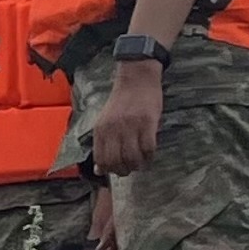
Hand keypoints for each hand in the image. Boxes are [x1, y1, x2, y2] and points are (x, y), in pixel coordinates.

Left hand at [92, 61, 164, 177]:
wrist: (136, 78)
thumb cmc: (121, 102)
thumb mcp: (105, 122)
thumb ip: (102, 144)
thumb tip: (99, 170)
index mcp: (101, 129)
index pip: (101, 159)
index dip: (109, 170)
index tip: (116, 171)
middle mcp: (113, 129)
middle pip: (116, 162)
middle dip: (124, 171)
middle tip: (130, 169)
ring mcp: (130, 126)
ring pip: (133, 158)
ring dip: (138, 165)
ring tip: (140, 163)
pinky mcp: (147, 122)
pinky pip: (148, 148)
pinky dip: (149, 156)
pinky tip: (149, 155)